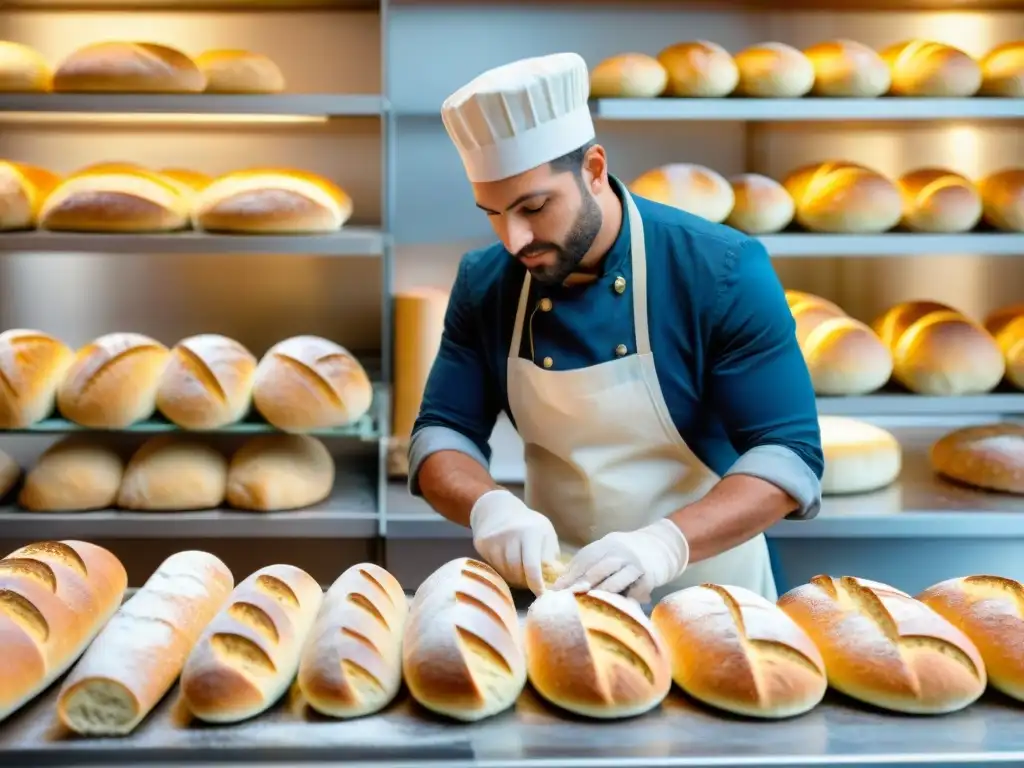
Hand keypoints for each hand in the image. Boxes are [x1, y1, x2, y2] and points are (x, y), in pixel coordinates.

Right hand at [470, 490, 559, 595]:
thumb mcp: (545, 534)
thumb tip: (554, 580)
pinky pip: (494, 567)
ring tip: (520, 572)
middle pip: (517, 571)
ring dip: (514, 577)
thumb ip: (550, 556)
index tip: (542, 595)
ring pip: (504, 571)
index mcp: (531, 532)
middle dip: (525, 581)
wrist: (498, 509)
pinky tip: (508, 565)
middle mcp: (511, 535)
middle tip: (531, 583)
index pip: (532, 567)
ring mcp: (494, 540)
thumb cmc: (528, 524)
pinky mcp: (482, 545)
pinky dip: (503, 571)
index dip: (537, 585)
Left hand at [552, 519, 689, 602]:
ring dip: (603, 591)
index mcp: (604, 545)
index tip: (556, 590)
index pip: (584, 559)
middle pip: (599, 567)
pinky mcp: (649, 576)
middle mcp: (619, 552)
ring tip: (590, 602)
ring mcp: (635, 564)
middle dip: (583, 582)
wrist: (660, 545)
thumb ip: (585, 566)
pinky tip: (617, 608)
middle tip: (570, 595)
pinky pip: (636, 589)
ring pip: (617, 578)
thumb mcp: (605, 553)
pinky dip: (627, 598)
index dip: (570, 574)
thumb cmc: (623, 555)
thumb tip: (557, 587)